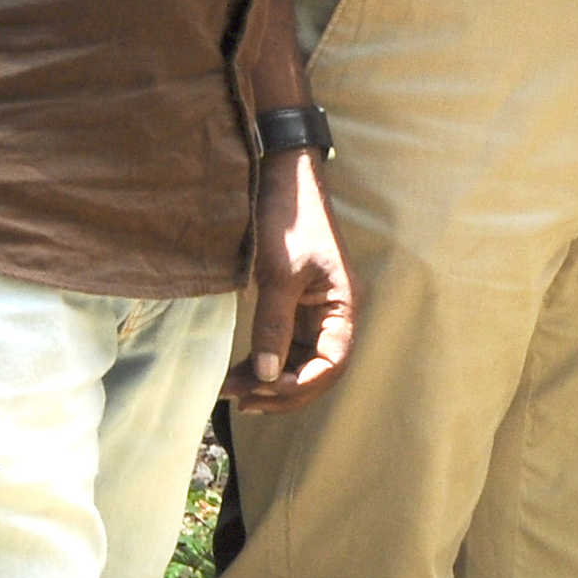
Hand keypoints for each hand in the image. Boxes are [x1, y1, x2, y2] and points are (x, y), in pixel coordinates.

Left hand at [230, 149, 355, 412]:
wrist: (282, 177)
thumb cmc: (289, 220)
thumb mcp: (279, 275)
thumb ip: (274, 327)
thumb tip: (268, 375)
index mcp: (345, 305)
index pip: (334, 362)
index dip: (302, 384)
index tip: (263, 389)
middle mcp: (336, 313)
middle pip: (319, 369)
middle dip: (283, 390)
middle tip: (242, 400)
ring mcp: (316, 311)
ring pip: (300, 362)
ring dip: (271, 380)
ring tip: (233, 390)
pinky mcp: (295, 306)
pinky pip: (286, 346)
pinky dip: (266, 362)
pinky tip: (241, 371)